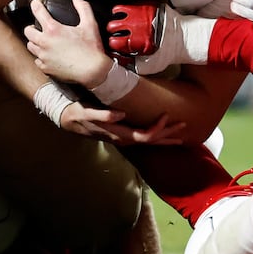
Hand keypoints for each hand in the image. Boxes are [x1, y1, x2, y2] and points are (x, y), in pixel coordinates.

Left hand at [25, 0, 112, 85]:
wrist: (93, 71)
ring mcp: (44, 56)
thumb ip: (83, 8)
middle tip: (39, 26)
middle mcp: (45, 43)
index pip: (37, 11)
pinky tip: (49, 55)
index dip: (36, 4)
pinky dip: (41, 57)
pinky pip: (37, 61)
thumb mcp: (90, 24)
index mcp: (53, 30)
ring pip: (30, 46)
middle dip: (32, 26)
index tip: (37, 3)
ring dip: (35, 41)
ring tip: (43, 41)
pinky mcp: (46, 68)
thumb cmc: (91, 50)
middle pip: (27, 30)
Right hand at [60, 104, 185, 145]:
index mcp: (118, 134)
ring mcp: (123, 138)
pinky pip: (144, 138)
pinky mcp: (123, 134)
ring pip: (149, 141)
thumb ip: (103, 114)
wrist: (68, 120)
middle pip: (151, 140)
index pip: (143, 136)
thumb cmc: (77, 114)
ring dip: (165, 137)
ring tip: (181, 135)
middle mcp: (123, 139)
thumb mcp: (86, 112)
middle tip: (185, 125)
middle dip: (168, 134)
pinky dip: (156, 136)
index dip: (157, 128)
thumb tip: (121, 114)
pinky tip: (164, 134)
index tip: (167, 115)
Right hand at [106, 1, 196, 73]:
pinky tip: (123, 12)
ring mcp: (143, 15)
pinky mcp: (148, 7)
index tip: (111, 44)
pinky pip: (131, 5)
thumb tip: (120, 63)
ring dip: (116, 16)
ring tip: (115, 19)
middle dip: (111, 29)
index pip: (116, 41)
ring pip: (120, 12)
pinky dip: (124, 8)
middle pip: (115, 26)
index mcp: (138, 42)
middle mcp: (139, 27)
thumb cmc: (167, 54)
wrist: (183, 39)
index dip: (111, 43)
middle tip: (111, 31)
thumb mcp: (151, 66)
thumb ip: (134, 65)